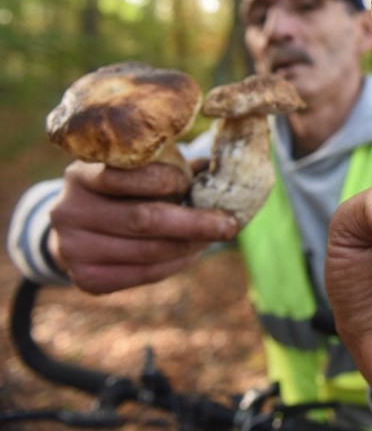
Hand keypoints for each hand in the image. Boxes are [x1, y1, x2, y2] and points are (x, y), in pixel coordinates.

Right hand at [48, 160, 238, 293]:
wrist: (76, 230)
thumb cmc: (120, 191)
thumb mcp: (136, 169)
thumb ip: (171, 166)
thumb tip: (219, 169)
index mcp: (81, 174)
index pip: (130, 175)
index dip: (170, 179)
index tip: (195, 183)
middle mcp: (69, 211)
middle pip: (143, 219)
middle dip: (194, 222)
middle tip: (229, 224)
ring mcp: (72, 248)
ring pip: (148, 251)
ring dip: (190, 245)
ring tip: (215, 236)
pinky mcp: (85, 279)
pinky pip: (144, 274)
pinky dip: (176, 264)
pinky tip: (192, 252)